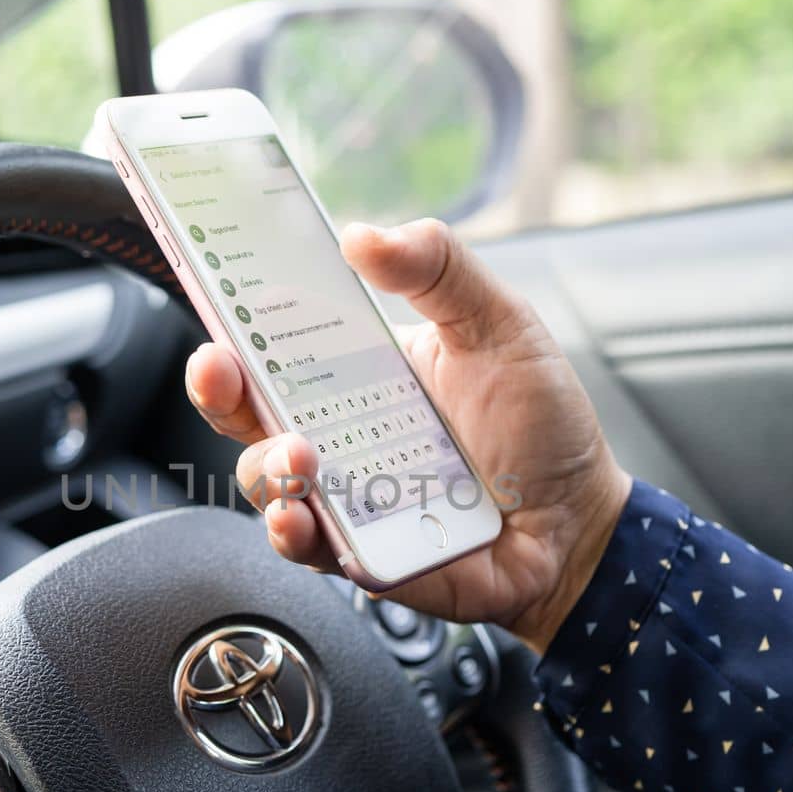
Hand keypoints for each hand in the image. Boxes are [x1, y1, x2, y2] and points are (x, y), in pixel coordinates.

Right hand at [187, 218, 631, 651]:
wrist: (581, 523)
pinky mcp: (361, 556)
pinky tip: (302, 519)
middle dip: (216, 387)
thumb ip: (441, 268)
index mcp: (357, 371)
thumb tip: (365, 235)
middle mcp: (338, 433)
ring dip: (267, 466)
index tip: (211, 285)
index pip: (275, 340)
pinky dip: (296, 535)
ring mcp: (344, 497)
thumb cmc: (539, 426)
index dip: (233, 316)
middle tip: (222, 370)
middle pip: (246, 410)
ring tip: (301, 456)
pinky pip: (310, 549)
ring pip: (266, 482)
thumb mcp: (500, 324)